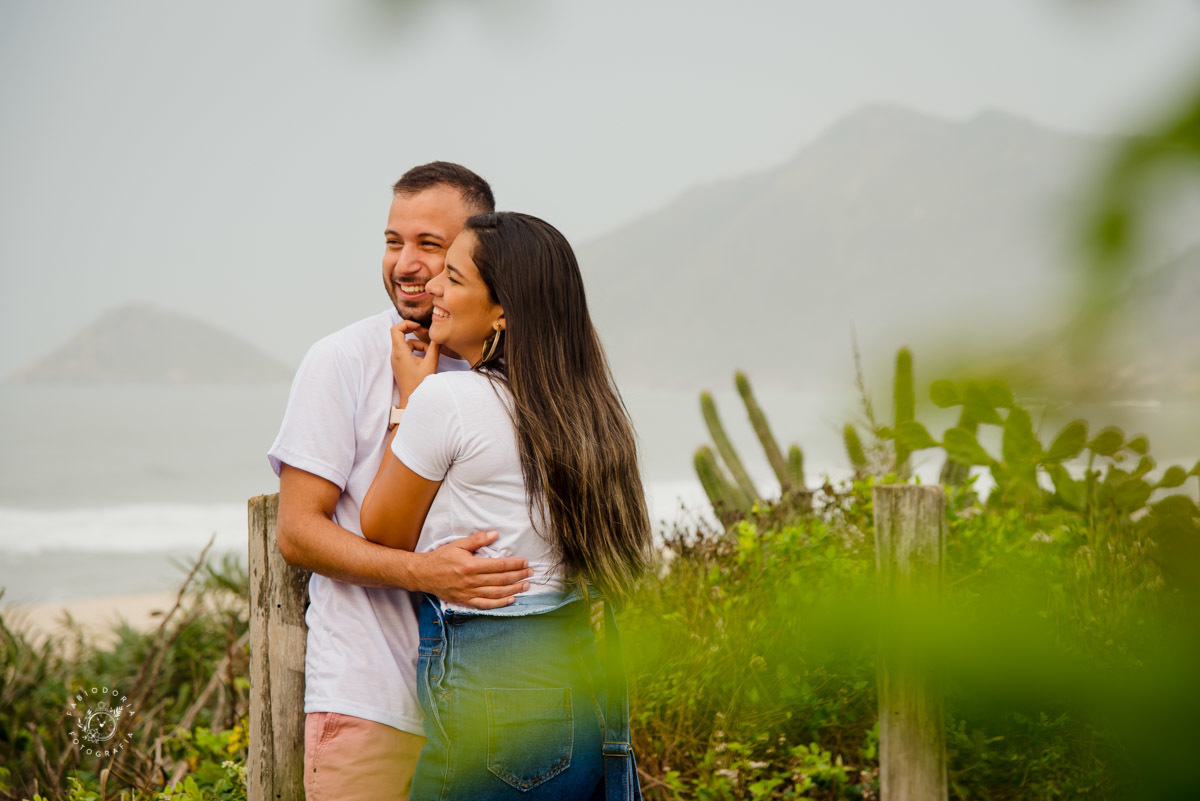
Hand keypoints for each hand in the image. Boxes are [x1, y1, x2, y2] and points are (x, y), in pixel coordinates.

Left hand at [390, 321, 440, 405]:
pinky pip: (408, 352)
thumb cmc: (419, 384)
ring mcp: (397, 360)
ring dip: (419, 346)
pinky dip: (417, 353)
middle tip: (426, 335)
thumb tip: (437, 336)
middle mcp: (395, 355)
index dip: (407, 323)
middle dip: (416, 335)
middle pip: (402, 336)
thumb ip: (434, 347)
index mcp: (400, 353)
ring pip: (407, 345)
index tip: (419, 326)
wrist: (411, 399)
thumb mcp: (430, 363)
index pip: (396, 329)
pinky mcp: (400, 364)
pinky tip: (425, 361)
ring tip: (429, 356)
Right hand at [411, 531, 532, 608]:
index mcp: (470, 565)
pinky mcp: (465, 601)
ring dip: (513, 590)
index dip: (514, 564)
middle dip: (518, 576)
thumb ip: (477, 539)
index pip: (499, 565)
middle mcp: (471, 581)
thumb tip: (495, 534)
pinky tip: (511, 600)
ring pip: (496, 593)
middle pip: (501, 580)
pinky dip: (499, 603)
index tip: (525, 562)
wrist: (423, 574)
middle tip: (530, 573)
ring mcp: (468, 593)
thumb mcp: (458, 544)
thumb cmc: (441, 557)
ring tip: (526, 586)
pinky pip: (486, 605)